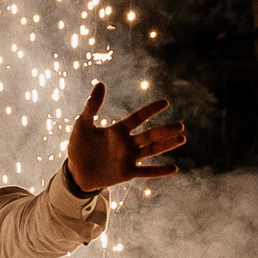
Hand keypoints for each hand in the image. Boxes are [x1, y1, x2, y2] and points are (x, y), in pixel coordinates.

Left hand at [65, 82, 184, 192]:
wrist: (75, 172)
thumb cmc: (78, 147)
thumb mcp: (82, 125)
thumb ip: (92, 106)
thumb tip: (100, 84)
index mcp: (118, 130)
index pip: (138, 118)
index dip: (151, 110)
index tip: (165, 103)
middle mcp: (127, 143)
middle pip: (150, 135)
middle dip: (165, 130)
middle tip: (181, 126)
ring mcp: (128, 158)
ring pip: (152, 150)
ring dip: (166, 145)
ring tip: (182, 139)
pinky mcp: (126, 173)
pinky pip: (145, 172)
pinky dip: (159, 171)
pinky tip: (174, 168)